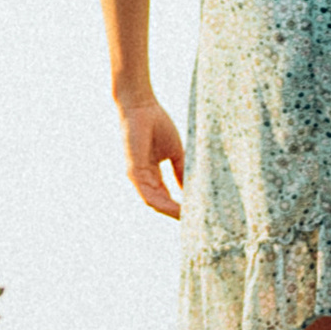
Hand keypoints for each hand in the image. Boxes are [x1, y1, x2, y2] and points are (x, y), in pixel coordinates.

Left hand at [121, 94, 185, 217]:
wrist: (142, 106)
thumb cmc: (156, 124)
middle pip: (160, 204)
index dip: (179, 207)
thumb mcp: (175, 153)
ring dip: (172, 212)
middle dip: (177, 214)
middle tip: (196, 222)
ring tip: (189, 218)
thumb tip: (191, 191)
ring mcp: (137, 176)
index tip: (196, 214)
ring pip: (155, 203)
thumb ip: (181, 172)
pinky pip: (149, 195)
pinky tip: (178, 209)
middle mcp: (143, 178)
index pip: (165, 197)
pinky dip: (164, 204)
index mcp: (151, 174)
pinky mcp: (134, 172)